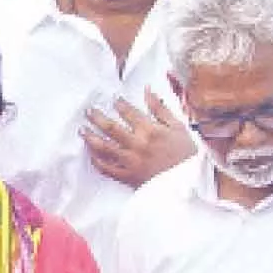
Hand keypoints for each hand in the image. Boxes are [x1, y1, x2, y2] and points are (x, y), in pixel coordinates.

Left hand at [81, 87, 195, 188]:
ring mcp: (131, 161)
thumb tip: (147, 90)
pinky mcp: (128, 176)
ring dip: (91, 137)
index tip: (113, 100)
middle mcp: (137, 144)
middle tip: (89, 112)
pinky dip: (97, 161)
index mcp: (150, 130)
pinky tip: (91, 154)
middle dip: (97, 117)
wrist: (189, 182)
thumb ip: (160, 108)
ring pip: (104, 147)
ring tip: (82, 130)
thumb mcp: (178, 127)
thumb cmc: (186, 154)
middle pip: (110, 127)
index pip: (128, 112)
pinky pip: (107, 168)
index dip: (118, 104)